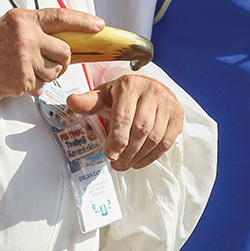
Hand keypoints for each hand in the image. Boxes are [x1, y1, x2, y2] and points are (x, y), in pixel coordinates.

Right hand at [0, 8, 102, 99]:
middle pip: (65, 52)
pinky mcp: (22, 80)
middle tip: (46, 60)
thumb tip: (67, 37)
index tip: (99, 26)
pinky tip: (17, 78)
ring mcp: (25, 60)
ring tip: (25, 68)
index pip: (61, 17)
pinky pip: (42, 86)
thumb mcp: (11, 25)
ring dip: (46, 74)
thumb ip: (36, 28)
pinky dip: (33, 86)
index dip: (83, 21)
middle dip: (61, 60)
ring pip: (55, 72)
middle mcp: (27, 38)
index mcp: (25, 19)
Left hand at [66, 74, 183, 170]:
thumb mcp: (104, 95)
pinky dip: (152, 156)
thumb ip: (89, 102)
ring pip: (154, 138)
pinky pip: (167, 142)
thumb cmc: (122, 95)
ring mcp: (168, 102)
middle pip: (140, 129)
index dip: (117, 139)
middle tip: (117, 165)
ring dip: (139, 156)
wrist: (148, 88)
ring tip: (126, 164)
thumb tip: (71, 102)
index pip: (124, 117)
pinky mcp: (178, 114)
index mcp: (129, 85)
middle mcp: (152, 90)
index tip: (110, 155)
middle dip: (127, 152)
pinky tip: (139, 161)